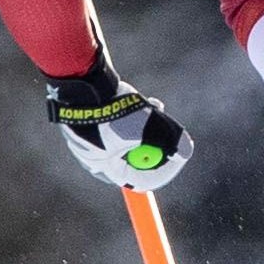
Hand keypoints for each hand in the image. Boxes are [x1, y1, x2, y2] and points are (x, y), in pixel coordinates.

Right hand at [45, 55, 193, 190]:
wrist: (79, 82)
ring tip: (150, 106)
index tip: (179, 154)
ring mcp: (89, 142)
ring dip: (145, 125)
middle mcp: (95, 160)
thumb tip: (185, 152)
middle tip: (170, 131)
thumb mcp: (148, 125)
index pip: (142, 180)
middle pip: (135, 160)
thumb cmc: (111, 108)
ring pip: (127, 139)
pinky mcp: (87, 124)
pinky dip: (129, 116)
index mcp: (106, 169)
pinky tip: (133, 99)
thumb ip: (169, 139)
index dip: (165, 169)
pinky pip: (114, 126)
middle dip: (156, 143)